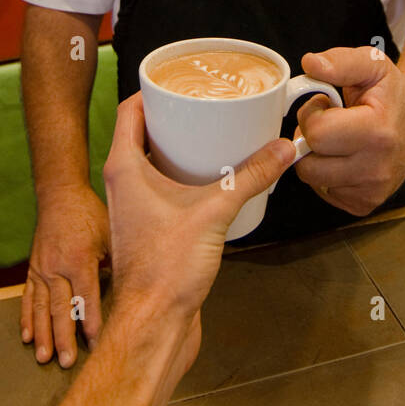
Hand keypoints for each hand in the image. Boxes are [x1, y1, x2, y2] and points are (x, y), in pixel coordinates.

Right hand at [20, 187, 110, 367]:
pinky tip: (26, 337)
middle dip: (63, 337)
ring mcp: (42, 269)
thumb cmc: (91, 216)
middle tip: (66, 362)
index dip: (90, 322)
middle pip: (61, 308)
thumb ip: (116, 262)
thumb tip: (134, 290)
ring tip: (44, 357)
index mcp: (80, 259)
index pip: (85, 297)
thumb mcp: (110, 234)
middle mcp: (57, 267)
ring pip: (41, 308)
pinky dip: (26, 318)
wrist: (60, 196)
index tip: (95, 345)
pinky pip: (28, 298)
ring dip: (42, 334)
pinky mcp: (33, 270)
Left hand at [103, 93, 295, 325]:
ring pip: (153, 164)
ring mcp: (135, 208)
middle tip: (206, 105)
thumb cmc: (164, 271)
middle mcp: (123, 184)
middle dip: (174, 118)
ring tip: (215, 136)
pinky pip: (164, 191)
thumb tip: (281, 149)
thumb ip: (250, 178)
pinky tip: (214, 180)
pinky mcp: (150, 230)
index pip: (130, 112)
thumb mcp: (215, 212)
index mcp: (123, 168)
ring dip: (180, 149)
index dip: (153, 91)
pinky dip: (185, 178)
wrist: (154, 324)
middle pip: (143, 135)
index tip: (182, 81)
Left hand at [292, 47, 404, 215]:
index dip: (312, 114)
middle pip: (308, 163)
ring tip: (337, 139)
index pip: (316, 133)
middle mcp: (377, 169)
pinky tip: (343, 157)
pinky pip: (324, 191)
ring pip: (312, 179)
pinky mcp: (364, 204)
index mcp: (378, 132)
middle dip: (310, 139)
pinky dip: (326, 174)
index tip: (326, 104)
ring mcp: (372, 191)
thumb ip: (340, 61)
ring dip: (316, 158)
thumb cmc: (390, 92)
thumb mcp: (372, 64)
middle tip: (329, 123)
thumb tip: (310, 63)